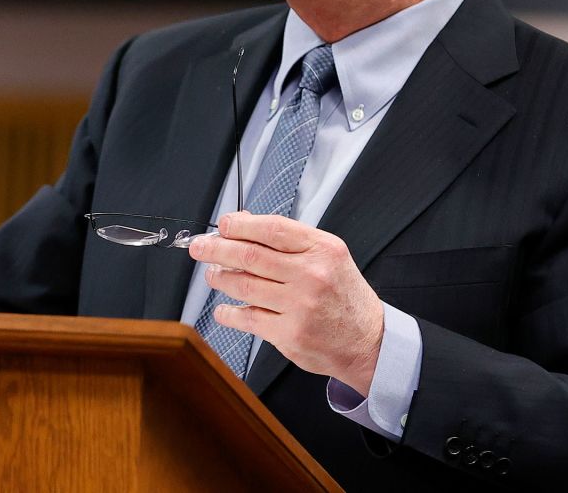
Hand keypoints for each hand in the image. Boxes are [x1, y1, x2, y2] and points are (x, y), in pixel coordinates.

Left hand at [188, 211, 383, 394]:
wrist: (368, 341)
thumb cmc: (343, 295)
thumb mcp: (329, 256)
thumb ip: (291, 241)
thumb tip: (244, 226)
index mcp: (323, 250)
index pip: (272, 229)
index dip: (241, 225)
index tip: (223, 225)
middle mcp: (312, 275)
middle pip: (251, 256)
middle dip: (217, 249)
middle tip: (200, 248)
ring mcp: (299, 306)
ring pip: (244, 286)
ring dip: (220, 278)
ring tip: (212, 275)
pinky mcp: (289, 334)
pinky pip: (248, 319)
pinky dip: (229, 313)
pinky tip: (223, 309)